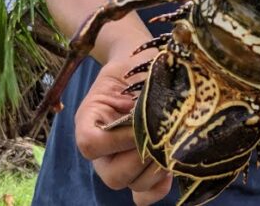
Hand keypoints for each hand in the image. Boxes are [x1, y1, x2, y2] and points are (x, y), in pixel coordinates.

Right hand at [74, 53, 171, 204]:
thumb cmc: (136, 66)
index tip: (140, 121)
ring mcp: (119, 162)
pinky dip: (158, 188)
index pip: (90, 144)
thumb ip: (139, 92)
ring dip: (155, 171)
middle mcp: (101, 149)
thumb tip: (160, 115)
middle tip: (162, 140)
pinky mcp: (139, 170)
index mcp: (90, 122)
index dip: (119, 139)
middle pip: (112, 176)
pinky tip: (170, 169)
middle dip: (142, 159)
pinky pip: (142, 195)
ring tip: (169, 148)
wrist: (141, 67)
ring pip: (131, 186)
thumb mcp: (132, 71)